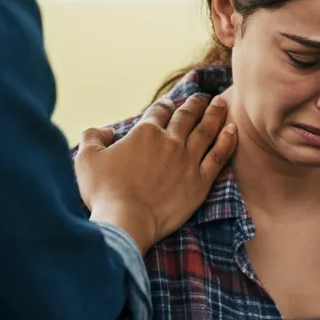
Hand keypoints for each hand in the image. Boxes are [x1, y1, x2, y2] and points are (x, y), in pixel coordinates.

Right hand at [74, 94, 236, 253]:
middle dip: (194, 104)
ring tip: (221, 104)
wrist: (126, 221)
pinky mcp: (200, 182)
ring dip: (214, 114)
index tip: (170, 102)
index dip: (165, 104)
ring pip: (206, 131)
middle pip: (186, 116)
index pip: (159, 111)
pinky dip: (227, 141)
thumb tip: (105, 131)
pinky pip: (218, 156)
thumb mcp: (86, 158)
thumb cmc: (104, 191)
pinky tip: (233, 130)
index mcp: (145, 133)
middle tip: (202, 97)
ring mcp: (187, 161)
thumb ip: (93, 137)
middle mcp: (169, 142)